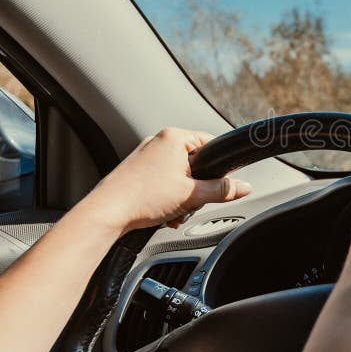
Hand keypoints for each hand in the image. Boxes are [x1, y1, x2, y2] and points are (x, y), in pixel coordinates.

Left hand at [84, 127, 251, 233]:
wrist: (106, 213)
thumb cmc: (142, 198)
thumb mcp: (192, 195)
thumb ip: (222, 190)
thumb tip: (244, 187)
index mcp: (174, 137)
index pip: (211, 143)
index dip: (219, 166)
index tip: (220, 184)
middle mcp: (158, 141)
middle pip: (195, 162)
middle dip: (196, 187)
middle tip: (191, 202)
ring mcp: (145, 155)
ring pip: (178, 174)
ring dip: (182, 195)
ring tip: (174, 211)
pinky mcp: (136, 170)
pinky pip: (162, 180)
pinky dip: (167, 196)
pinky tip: (163, 212)